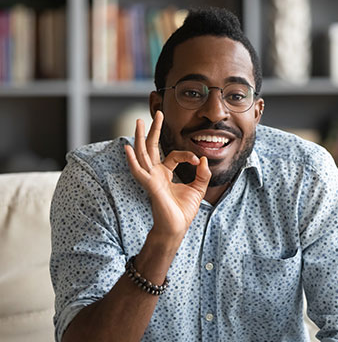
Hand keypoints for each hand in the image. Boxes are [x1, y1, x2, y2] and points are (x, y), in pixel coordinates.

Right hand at [124, 111, 210, 239]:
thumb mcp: (198, 189)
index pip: (174, 155)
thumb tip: (204, 159)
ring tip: (138, 122)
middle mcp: (155, 173)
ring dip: (140, 137)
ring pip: (143, 154)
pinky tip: (128, 149)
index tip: (199, 161)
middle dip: (153, 130)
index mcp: (165, 173)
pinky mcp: (150, 186)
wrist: (177, 227)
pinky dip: (133, 160)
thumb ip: (203, 174)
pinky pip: (139, 171)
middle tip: (157, 113)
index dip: (188, 155)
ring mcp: (150, 179)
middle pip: (151, 147)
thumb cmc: (183, 211)